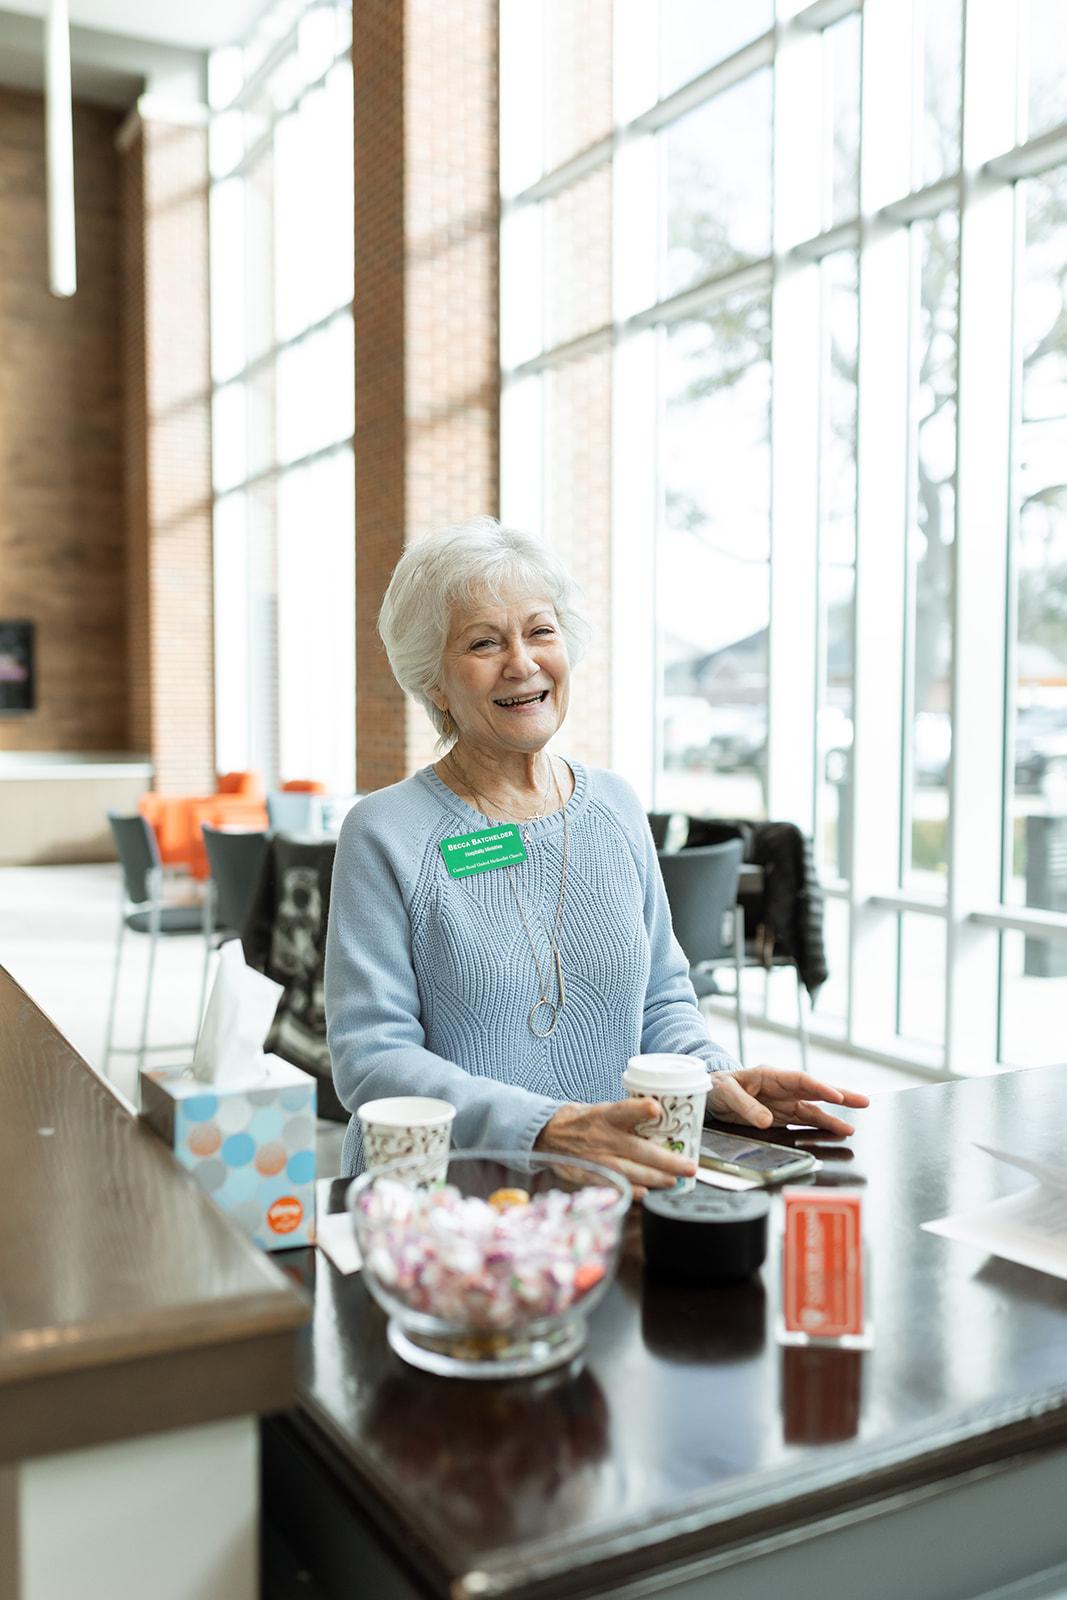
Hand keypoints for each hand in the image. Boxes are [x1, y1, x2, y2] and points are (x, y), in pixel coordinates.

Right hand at [534, 1098, 695, 1197]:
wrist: (548, 1135)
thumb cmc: (582, 1121)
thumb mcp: (603, 1109)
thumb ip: (628, 1117)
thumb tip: (663, 1118)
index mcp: (606, 1116)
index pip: (624, 1110)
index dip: (640, 1109)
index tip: (655, 1109)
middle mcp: (602, 1138)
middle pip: (637, 1149)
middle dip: (666, 1160)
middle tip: (688, 1166)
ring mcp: (596, 1159)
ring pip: (629, 1171)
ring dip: (654, 1178)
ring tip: (673, 1182)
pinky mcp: (590, 1175)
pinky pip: (613, 1185)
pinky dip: (630, 1190)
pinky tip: (646, 1194)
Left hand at [707, 1067, 868, 1137]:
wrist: (708, 1095)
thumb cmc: (716, 1087)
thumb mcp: (726, 1093)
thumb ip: (746, 1106)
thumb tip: (767, 1121)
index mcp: (770, 1076)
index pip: (800, 1080)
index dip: (819, 1087)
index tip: (836, 1096)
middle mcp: (781, 1089)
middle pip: (814, 1092)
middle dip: (839, 1096)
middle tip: (863, 1102)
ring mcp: (782, 1103)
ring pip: (812, 1109)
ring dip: (831, 1118)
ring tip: (851, 1129)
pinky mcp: (779, 1117)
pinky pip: (802, 1121)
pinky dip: (818, 1127)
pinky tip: (832, 1133)